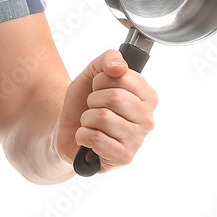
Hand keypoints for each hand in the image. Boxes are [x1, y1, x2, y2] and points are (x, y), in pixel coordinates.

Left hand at [55, 49, 157, 172]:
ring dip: (86, 118)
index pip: (123, 77)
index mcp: (147, 96)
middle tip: (93, 106)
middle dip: (93, 100)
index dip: (101, 81)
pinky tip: (88, 138)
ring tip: (91, 122)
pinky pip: (96, 138)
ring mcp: (137, 140)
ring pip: (103, 118)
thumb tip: (119, 67)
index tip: (99, 88)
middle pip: (115, 98)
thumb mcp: (93, 72)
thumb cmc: (85, 101)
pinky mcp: (124, 158)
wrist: (68, 128)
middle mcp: (147, 119)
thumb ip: (109, 59)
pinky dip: (83, 135)